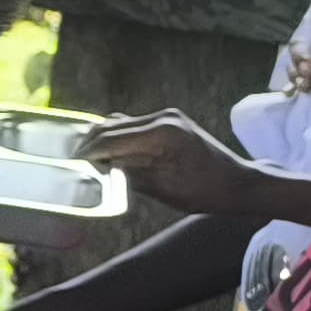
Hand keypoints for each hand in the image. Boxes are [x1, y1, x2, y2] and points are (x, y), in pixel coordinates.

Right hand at [80, 112, 267, 222]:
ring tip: (89, 160)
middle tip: (72, 162)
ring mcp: (167, 117)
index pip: (112, 138)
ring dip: (103, 139)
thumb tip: (99, 167)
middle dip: (91, 144)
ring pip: (120, 123)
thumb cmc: (207, 192)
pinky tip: (110, 154)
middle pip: (112, 126)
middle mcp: (163, 118)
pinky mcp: (169, 122)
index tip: (69, 164)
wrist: (240, 184)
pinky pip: (134, 126)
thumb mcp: (163, 188)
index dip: (89, 152)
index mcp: (163, 133)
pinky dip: (119, 138)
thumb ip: (129, 174)